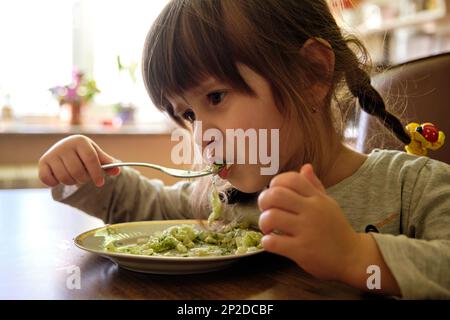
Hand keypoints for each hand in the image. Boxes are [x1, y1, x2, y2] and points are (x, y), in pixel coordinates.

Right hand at [38, 135, 119, 187]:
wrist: (64, 148)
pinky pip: (49, 180)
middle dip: (84, 179)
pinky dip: (56, 183)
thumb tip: (117, 170)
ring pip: (64, 177)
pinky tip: (61, 178)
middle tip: (85, 179)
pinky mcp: (42, 162)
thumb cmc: (84, 153)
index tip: (100, 183)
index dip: (97, 173)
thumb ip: (107, 163)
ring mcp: (52, 154)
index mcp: (80, 141)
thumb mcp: (96, 154)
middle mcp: (65, 145)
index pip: (91, 160)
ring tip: (75, 177)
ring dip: (72, 182)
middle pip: (77, 171)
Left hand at [258, 164, 360, 281]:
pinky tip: (272, 242)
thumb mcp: (328, 204)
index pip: (292, 179)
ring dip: (263, 222)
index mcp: (317, 198)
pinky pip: (273, 242)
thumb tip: (305, 167)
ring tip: (268, 228)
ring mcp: (307, 230)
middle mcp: (312, 211)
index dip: (276, 183)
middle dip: (263, 201)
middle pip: (276, 195)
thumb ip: (314, 186)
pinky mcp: (302, 250)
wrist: (353, 257)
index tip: (274, 193)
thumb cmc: (336, 229)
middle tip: (266, 210)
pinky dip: (267, 242)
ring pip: (271, 217)